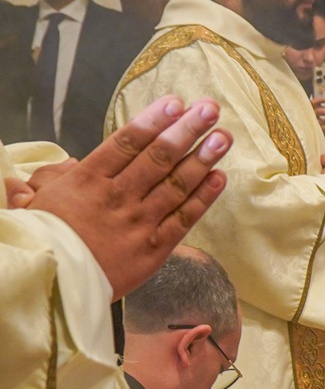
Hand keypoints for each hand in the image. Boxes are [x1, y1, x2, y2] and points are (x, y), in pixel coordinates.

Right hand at [24, 96, 232, 296]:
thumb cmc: (45, 239)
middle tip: (209, 110)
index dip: (154, 121)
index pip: (126, 143)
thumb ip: (54, 178)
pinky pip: (184, 218)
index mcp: (87, 180)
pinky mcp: (155, 247)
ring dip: (203, 158)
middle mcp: (118, 196)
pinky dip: (204, 197)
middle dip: (187, 131)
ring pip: (176, 184)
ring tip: (223, 137)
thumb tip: (68, 165)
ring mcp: (139, 222)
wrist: (56, 284)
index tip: (176, 103)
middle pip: (158, 158)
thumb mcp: (37, 201)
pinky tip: (219, 177)